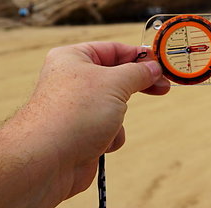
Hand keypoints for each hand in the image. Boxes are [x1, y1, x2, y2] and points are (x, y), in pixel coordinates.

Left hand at [8, 42, 169, 201]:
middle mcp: (72, 80)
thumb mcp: (115, 83)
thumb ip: (138, 73)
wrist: (47, 161)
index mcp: (73, 58)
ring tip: (109, 123)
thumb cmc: (75, 113)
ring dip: (119, 117)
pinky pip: (109, 128)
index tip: (161, 63)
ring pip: (115, 105)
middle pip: (115, 77)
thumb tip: (153, 68)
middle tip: (162, 87)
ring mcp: (76, 108)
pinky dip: (111, 135)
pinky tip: (100, 142)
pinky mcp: (80, 133)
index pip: (112, 49)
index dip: (138, 56)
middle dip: (136, 86)